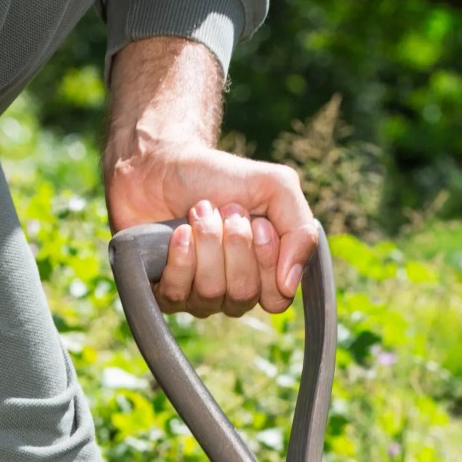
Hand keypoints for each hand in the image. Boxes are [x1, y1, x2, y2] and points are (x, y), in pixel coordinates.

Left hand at [105, 150, 318, 317]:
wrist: (161, 163)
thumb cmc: (218, 177)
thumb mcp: (275, 187)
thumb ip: (300, 230)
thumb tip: (290, 284)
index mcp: (262, 273)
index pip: (276, 298)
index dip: (266, 260)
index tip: (257, 222)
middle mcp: (231, 291)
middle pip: (243, 294)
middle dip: (234, 244)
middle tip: (225, 209)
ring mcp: (196, 296)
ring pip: (210, 293)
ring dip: (206, 242)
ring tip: (198, 211)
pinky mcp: (163, 294)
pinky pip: (177, 294)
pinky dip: (180, 256)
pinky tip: (178, 231)